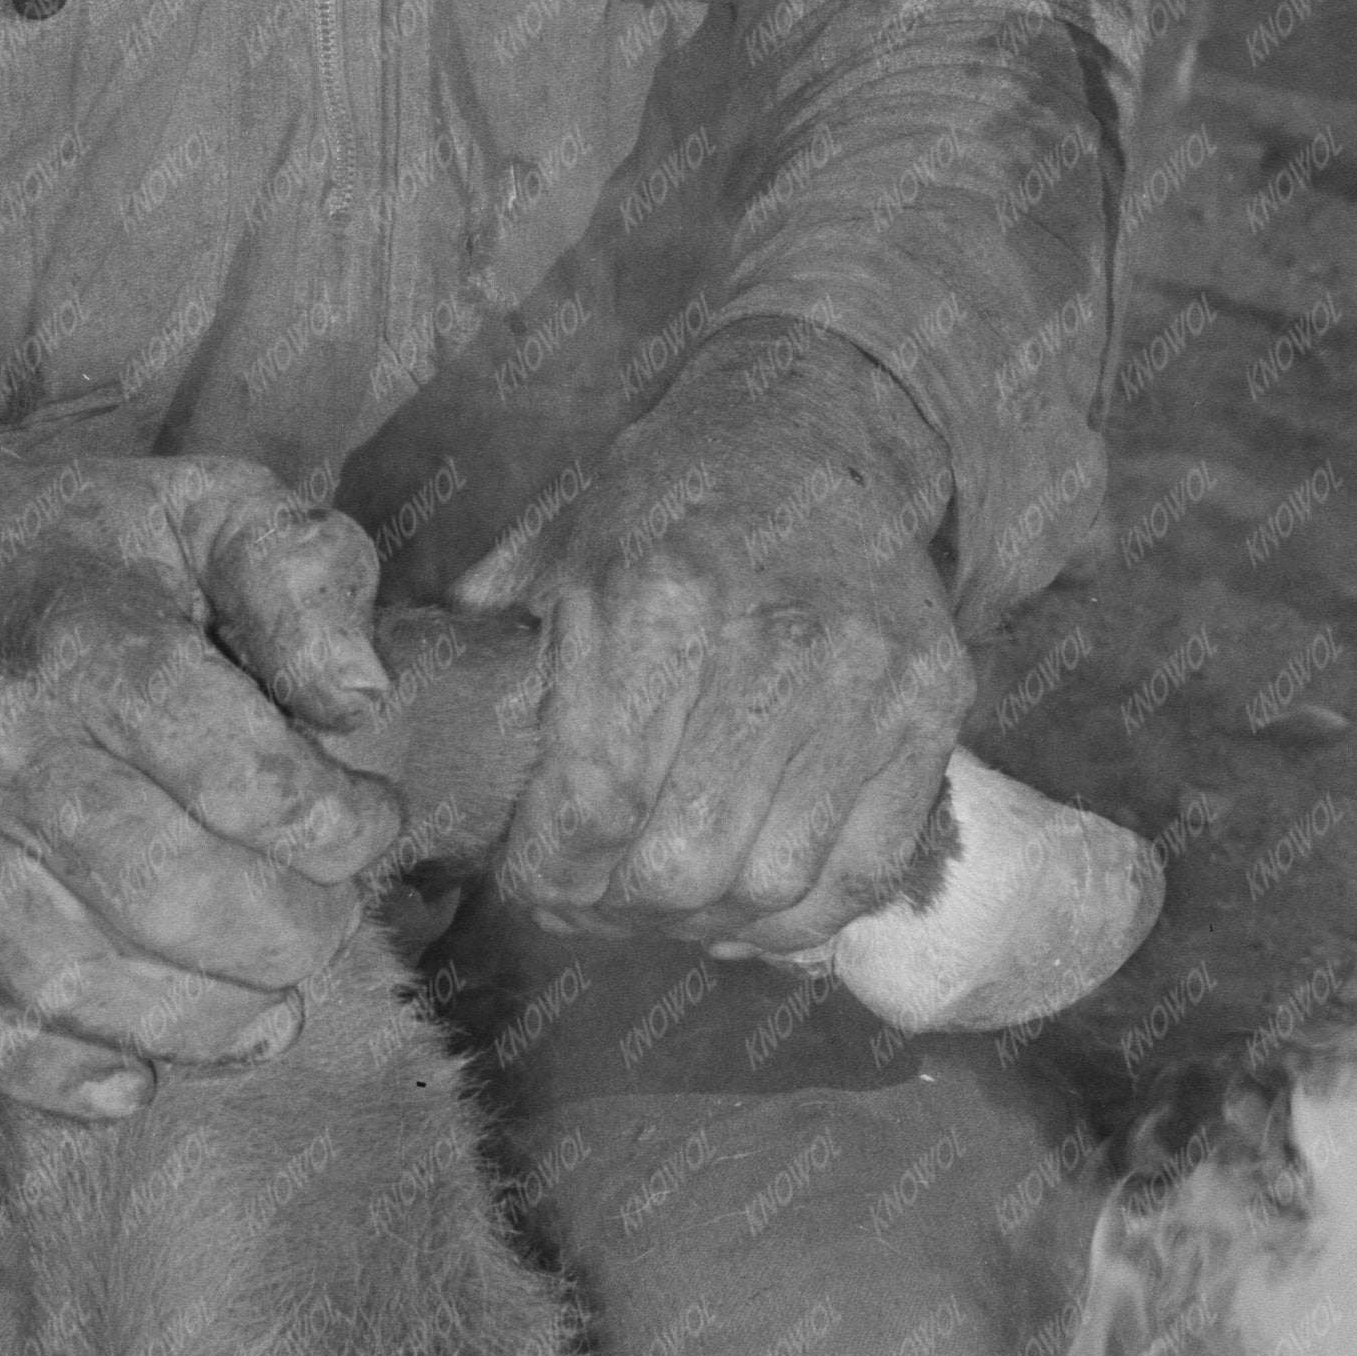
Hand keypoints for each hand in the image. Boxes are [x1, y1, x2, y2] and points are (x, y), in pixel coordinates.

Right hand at [0, 426, 402, 1115]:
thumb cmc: (82, 544)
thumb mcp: (211, 504)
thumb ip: (304, 577)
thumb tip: (357, 700)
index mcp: (85, 634)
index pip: (242, 778)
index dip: (337, 828)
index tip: (369, 821)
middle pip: (162, 892)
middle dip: (283, 934)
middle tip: (330, 927)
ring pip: (62, 975)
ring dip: (192, 1025)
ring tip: (271, 1017)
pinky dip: (47, 1074)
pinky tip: (134, 1082)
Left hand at [475, 326, 967, 962]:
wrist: (812, 428)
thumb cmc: (666, 501)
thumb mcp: (559, 552)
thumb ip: (497, 665)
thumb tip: (421, 777)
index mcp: (659, 594)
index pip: (595, 804)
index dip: (550, 876)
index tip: (532, 883)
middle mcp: (776, 638)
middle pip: (684, 867)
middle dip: (619, 909)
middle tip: (592, 901)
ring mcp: (869, 675)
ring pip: (776, 889)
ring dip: (704, 927)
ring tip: (665, 906)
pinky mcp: (935, 702)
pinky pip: (864, 872)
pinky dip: (798, 921)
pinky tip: (747, 902)